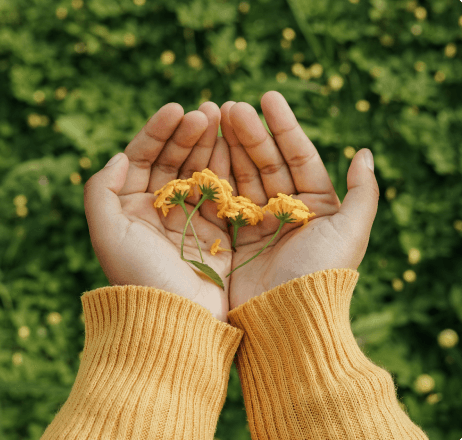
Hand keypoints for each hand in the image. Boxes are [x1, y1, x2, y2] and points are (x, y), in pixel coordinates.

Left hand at [84, 102, 233, 322]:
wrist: (177, 317)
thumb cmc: (139, 275)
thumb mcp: (107, 233)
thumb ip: (101, 190)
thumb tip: (119, 156)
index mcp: (131, 206)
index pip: (142, 158)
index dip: (157, 132)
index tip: (176, 110)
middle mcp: (159, 209)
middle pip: (172, 160)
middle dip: (188, 134)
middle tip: (207, 111)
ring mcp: (190, 217)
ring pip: (198, 171)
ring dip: (209, 144)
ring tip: (222, 118)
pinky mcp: (216, 229)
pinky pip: (220, 190)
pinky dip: (226, 168)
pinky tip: (233, 146)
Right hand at [220, 91, 379, 310]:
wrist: (287, 319)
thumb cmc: (321, 273)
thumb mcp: (351, 231)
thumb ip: (364, 192)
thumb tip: (366, 153)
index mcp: (316, 205)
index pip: (299, 156)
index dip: (284, 126)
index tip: (267, 97)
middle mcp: (287, 211)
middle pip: (267, 162)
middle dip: (250, 133)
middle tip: (231, 106)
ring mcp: (259, 223)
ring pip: (243, 176)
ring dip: (230, 147)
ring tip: (215, 117)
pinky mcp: (235, 237)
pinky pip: (224, 199)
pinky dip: (215, 175)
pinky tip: (204, 151)